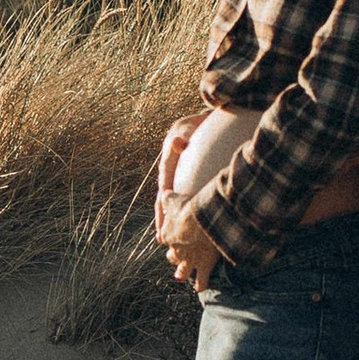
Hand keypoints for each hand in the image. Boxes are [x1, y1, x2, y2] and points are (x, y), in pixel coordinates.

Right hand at [154, 118, 198, 233]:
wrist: (197, 122)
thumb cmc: (196, 125)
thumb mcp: (190, 127)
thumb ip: (184, 136)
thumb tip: (177, 141)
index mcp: (169, 159)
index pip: (164, 185)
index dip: (163, 203)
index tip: (162, 221)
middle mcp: (168, 168)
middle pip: (163, 196)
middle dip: (162, 217)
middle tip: (160, 237)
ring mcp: (174, 173)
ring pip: (168, 198)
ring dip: (166, 217)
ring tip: (163, 237)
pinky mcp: (180, 176)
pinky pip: (176, 196)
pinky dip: (174, 210)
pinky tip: (176, 224)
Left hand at [156, 193, 217, 291]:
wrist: (202, 219)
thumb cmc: (187, 206)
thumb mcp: (172, 198)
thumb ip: (167, 197)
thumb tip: (163, 192)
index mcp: (168, 235)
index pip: (163, 238)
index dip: (166, 237)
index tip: (166, 236)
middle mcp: (176, 250)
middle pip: (172, 257)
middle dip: (174, 256)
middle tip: (175, 256)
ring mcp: (189, 260)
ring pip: (182, 272)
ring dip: (182, 273)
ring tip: (180, 276)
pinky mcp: (203, 266)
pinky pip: (201, 281)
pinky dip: (201, 285)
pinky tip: (200, 287)